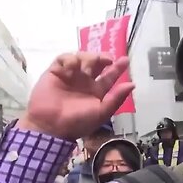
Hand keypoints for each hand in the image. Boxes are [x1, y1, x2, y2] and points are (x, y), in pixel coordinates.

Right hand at [17, 52, 134, 140]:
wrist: (50, 126)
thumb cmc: (78, 122)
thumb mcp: (101, 112)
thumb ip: (116, 98)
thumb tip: (132, 84)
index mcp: (97, 91)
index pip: (110, 76)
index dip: (118, 67)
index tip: (125, 60)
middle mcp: (85, 81)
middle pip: (97, 62)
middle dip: (103, 57)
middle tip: (107, 59)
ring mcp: (70, 75)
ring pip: (82, 57)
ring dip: (88, 57)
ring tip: (87, 66)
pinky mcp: (55, 71)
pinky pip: (63, 58)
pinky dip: (69, 59)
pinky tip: (72, 67)